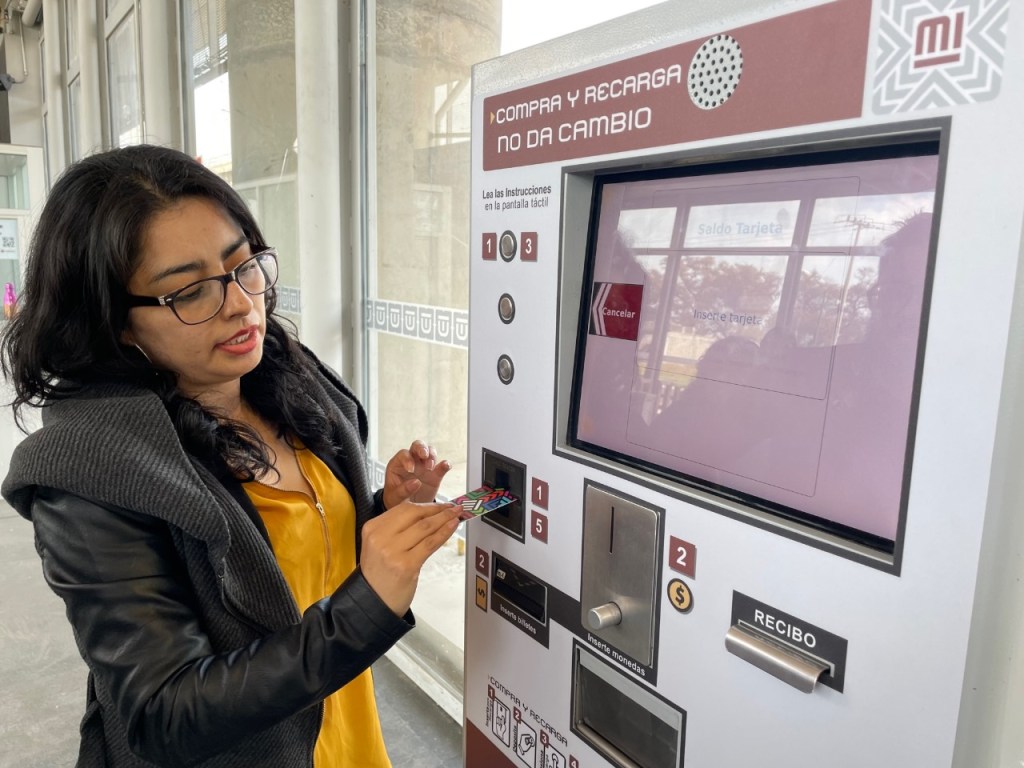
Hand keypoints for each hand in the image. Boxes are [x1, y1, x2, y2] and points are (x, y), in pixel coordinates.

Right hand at [359, 500, 461, 615]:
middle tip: (453, 507)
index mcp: (372, 528)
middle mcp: (380, 537)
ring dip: (444, 519)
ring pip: (425, 527)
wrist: (373, 601)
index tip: (440, 505)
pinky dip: (444, 533)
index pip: (403, 509)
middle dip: (438, 509)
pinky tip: (452, 527)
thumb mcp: (380, 544)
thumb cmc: (380, 573)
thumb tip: (428, 514)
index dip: (426, 505)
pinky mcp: (406, 565)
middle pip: (415, 514)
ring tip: (456, 515)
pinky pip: (430, 543)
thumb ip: (397, 528)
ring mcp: (393, 551)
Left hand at [382, 440, 451, 508]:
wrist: (407, 511)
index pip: (403, 455)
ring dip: (432, 456)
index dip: (407, 459)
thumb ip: (403, 490)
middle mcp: (412, 461)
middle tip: (424, 456)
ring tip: (430, 467)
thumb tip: (416, 482)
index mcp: (398, 464)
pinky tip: (446, 466)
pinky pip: (442, 466)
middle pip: (417, 446)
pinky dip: (445, 464)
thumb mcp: (395, 497)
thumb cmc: (396, 500)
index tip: (411, 470)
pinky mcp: (435, 475)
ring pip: (430, 451)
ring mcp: (424, 467)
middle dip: (421, 448)